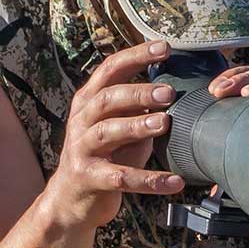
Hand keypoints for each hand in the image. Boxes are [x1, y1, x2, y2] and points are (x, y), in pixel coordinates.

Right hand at [42, 39, 186, 230]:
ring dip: (137, 126)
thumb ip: (140, 109)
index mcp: (89, 101)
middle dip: (138, 92)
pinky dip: (149, 180)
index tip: (165, 48)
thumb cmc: (104, 156)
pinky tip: (175, 182)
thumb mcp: (120, 126)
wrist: (70, 199)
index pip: (110, 70)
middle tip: (169, 92)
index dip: (135, 56)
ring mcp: (82, 149)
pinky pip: (121, 178)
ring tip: (164, 124)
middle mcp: (82, 121)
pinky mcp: (89, 178)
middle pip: (107, 98)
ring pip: (108, 132)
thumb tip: (178, 89)